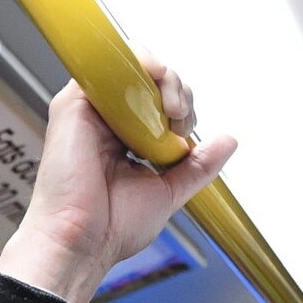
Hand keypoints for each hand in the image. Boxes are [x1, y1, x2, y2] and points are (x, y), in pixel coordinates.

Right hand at [0, 57, 236, 302]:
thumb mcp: (170, 191)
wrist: (83, 240)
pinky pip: (110, 62)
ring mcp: (91, 110)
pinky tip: (156, 92)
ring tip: (172, 111)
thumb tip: (228, 142)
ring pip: (135, 65)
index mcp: (124, 140)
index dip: (183, 107)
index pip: (160, 102)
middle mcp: (107, 122)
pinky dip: (142, 65)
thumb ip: (198, 165)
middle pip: (151, 80)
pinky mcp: (74, 103)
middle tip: (180, 121)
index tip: (185, 134)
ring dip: (166, 78)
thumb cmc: (111, 227)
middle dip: (179, 92)